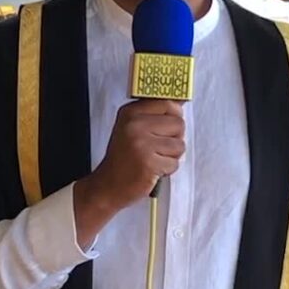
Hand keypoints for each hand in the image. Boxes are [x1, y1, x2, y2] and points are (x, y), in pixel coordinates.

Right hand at [73, 100, 184, 247]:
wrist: (107, 185)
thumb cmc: (123, 159)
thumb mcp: (130, 128)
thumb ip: (152, 115)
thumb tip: (180, 103)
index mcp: (130, 112)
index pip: (167, 103)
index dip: (174, 117)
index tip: (167, 127)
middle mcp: (135, 125)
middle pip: (179, 124)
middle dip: (174, 139)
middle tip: (157, 148)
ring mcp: (142, 144)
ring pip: (179, 145)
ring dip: (171, 156)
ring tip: (153, 159)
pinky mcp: (149, 163)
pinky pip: (175, 163)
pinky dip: (167, 170)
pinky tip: (152, 170)